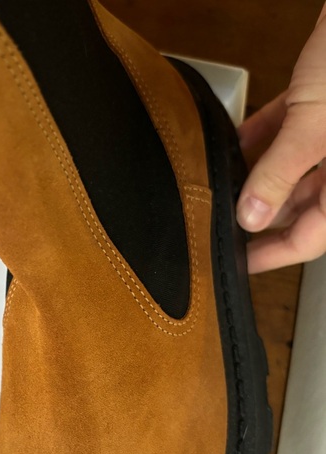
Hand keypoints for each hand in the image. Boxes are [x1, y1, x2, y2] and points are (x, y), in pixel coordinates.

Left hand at [237, 3, 325, 273]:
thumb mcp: (314, 124)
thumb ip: (282, 172)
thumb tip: (252, 216)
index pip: (311, 237)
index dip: (272, 255)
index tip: (238, 264)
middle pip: (300, 207)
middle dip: (260, 218)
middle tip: (222, 228)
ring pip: (291, 172)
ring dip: (257, 181)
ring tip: (223, 192)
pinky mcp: (319, 104)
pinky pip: (285, 133)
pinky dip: (261, 141)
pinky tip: (234, 146)